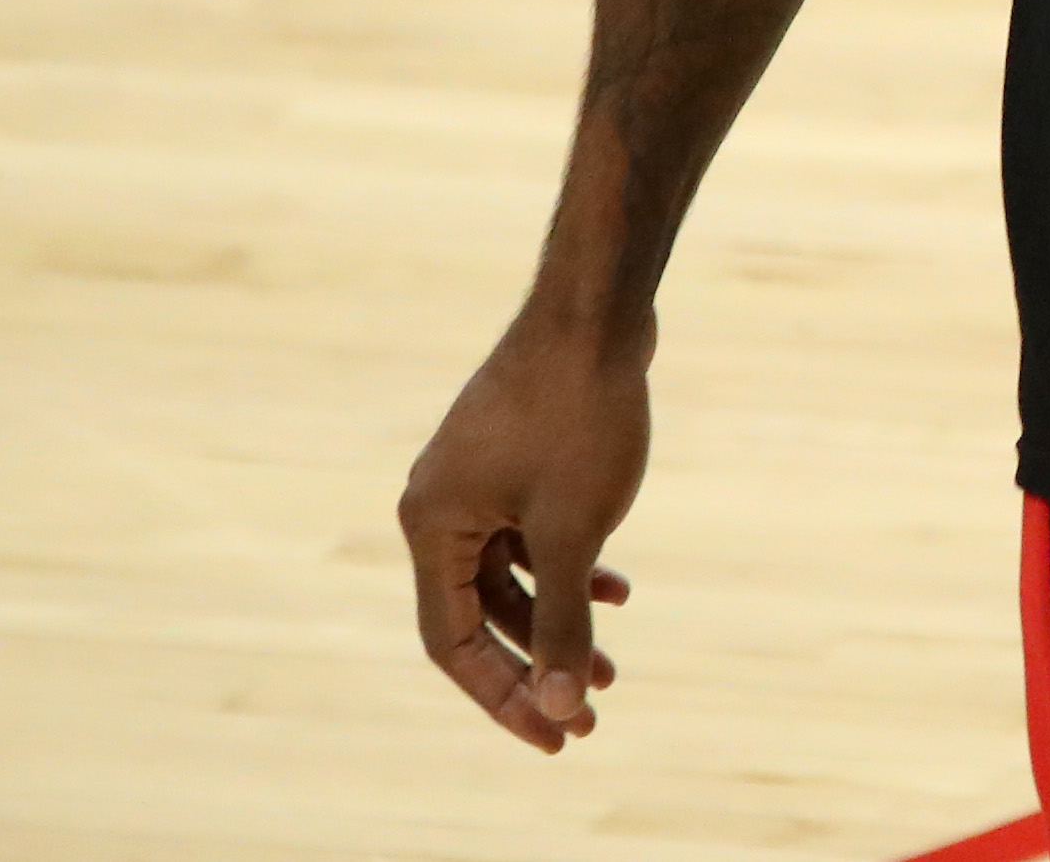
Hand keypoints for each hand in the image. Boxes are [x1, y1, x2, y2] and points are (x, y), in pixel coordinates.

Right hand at [400, 315, 652, 748]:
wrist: (598, 311)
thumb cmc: (580, 415)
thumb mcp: (576, 532)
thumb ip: (562, 621)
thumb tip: (557, 704)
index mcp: (432, 524)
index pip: (453, 641)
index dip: (500, 697)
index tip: (553, 738)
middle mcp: (440, 504)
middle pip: (479, 614)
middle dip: (535, 664)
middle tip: (587, 714)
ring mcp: (475, 477)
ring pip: (509, 576)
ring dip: (556, 618)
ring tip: (610, 664)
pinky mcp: (510, 455)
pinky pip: (527, 534)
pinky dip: (566, 566)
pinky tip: (616, 586)